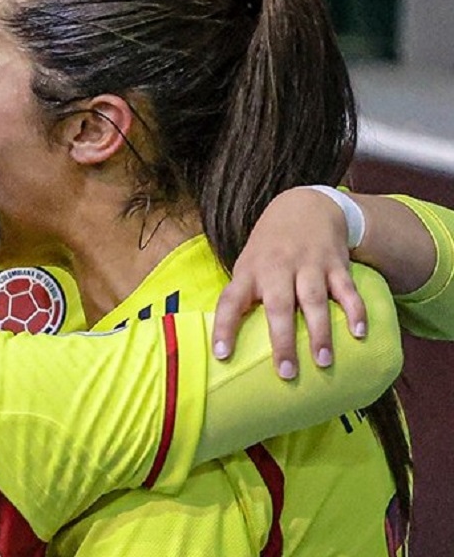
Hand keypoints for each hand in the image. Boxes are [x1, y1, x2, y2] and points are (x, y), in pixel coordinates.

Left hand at [213, 187, 365, 378]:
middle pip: (278, 306)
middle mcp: (277, 268)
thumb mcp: (247, 266)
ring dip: (319, 333)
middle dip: (282, 341)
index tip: (222, 354)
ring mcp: (308, 265)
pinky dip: (354, 311)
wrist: (304, 207)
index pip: (230, 301)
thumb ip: (243, 297)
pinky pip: (347, 289)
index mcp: (250, 273)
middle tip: (287, 373)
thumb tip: (232, 341)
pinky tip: (358, 334)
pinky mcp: (335, 264)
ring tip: (323, 362)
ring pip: (313, 301)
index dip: (224, 327)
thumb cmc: (269, 250)